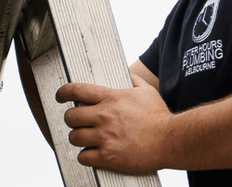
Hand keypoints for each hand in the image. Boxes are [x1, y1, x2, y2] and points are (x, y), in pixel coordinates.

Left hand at [55, 74, 172, 172]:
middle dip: (71, 119)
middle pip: (70, 117)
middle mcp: (104, 116)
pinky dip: (85, 156)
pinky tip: (92, 153)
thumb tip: (127, 74)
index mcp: (111, 98)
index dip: (63, 93)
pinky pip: (83, 157)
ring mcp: (104, 137)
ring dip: (78, 138)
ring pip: (74, 137)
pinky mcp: (108, 156)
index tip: (60, 96)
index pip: (76, 91)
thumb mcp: (146, 91)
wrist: (170, 140)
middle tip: (77, 122)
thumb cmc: (159, 116)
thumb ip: (134, 80)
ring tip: (85, 138)